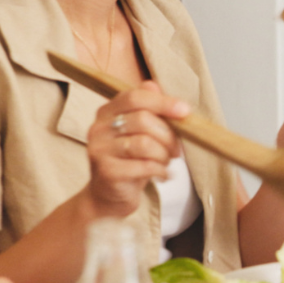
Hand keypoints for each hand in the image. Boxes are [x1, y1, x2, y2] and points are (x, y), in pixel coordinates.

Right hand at [85, 83, 187, 217]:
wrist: (108, 197)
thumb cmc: (130, 161)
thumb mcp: (141, 133)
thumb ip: (149, 110)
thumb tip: (154, 85)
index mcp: (107, 112)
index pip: (134, 97)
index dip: (163, 102)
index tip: (185, 112)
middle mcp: (98, 128)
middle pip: (143, 120)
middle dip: (169, 136)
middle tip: (176, 150)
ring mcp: (99, 150)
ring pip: (145, 144)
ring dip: (164, 155)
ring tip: (166, 163)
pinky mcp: (106, 172)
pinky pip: (144, 166)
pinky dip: (160, 170)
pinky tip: (162, 175)